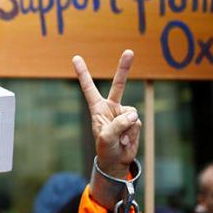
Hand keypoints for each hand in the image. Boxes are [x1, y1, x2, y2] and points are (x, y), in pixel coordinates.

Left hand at [72, 50, 141, 178]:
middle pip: (119, 85)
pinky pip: (136, 124)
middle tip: (129, 51)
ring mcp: (123, 113)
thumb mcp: (105, 138)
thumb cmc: (105, 149)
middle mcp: (111, 107)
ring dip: (126, 130)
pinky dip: (132, 134)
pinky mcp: (134, 121)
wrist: (116, 161)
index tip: (76, 57)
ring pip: (131, 114)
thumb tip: (133, 115)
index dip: (83, 73)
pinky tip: (126, 141)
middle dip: (124, 68)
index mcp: (97, 108)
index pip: (89, 88)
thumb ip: (117, 125)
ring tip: (118, 140)